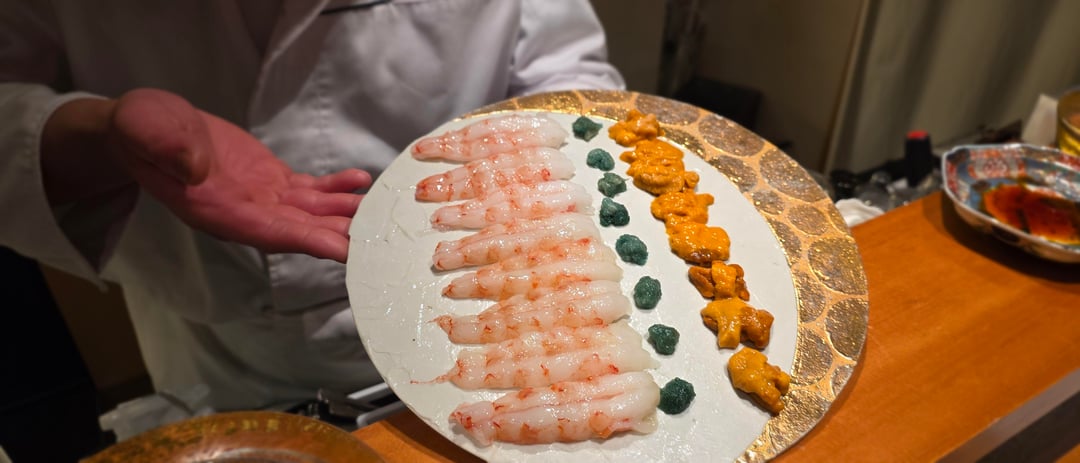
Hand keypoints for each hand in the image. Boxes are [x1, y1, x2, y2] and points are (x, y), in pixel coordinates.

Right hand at [43, 89, 371, 261]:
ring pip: (311, 213)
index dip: (306, 241)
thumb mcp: (146, 129)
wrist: (147, 127)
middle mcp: (244, 212)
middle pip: (300, 231)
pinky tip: (360, 181)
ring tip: (382, 214)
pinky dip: (335, 188)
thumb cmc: (142, 130)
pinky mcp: (270, 180)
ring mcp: (260, 198)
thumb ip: (168, 148)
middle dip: (340, 238)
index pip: (268, 232)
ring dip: (346, 215)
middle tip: (380, 243)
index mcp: (215, 209)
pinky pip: (309, 190)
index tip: (343, 250)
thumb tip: (193, 164)